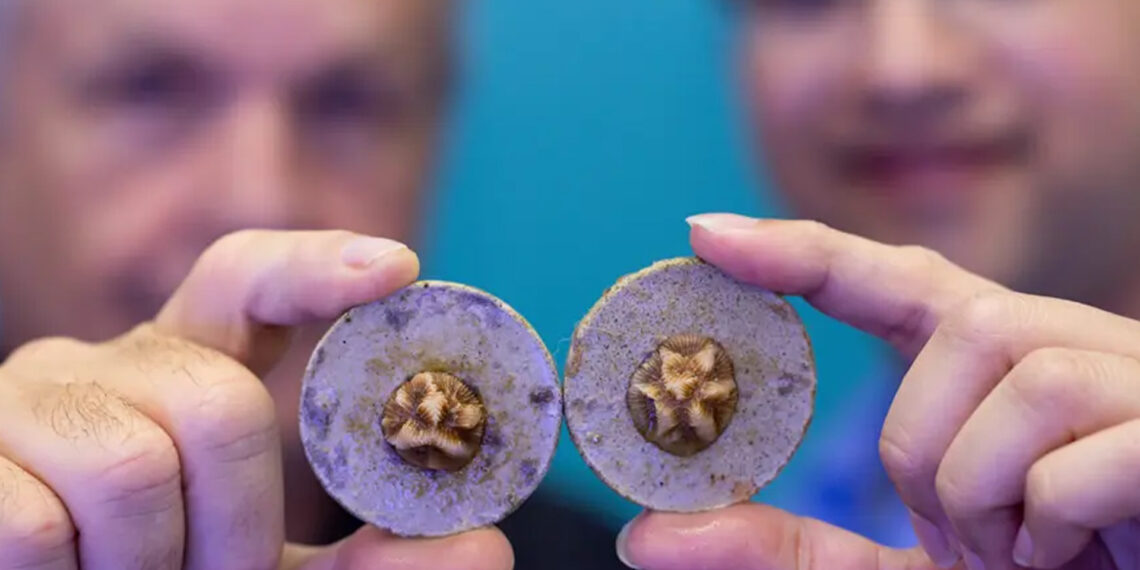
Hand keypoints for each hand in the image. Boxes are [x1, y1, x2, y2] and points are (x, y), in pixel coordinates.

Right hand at [0, 230, 512, 569]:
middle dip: (239, 521)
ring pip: (135, 463)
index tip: (396, 268)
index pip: (244, 280)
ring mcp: (24, 405)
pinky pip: (37, 525)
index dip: (313, 266)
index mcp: (182, 371)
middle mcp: (102, 364)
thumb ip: (367, 564)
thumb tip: (487, 550)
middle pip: (219, 400)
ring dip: (158, 563)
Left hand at [618, 214, 1139, 569]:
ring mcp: (1135, 380)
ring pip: (1021, 379)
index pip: (896, 278)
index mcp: (996, 367)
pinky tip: (1078, 557)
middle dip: (927, 447)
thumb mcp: (898, 568)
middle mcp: (1068, 345)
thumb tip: (642, 536)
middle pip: (960, 326)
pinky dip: (1052, 527)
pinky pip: (1084, 458)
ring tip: (1024, 552)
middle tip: (963, 535)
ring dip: (988, 493)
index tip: (702, 234)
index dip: (802, 250)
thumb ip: (790, 550)